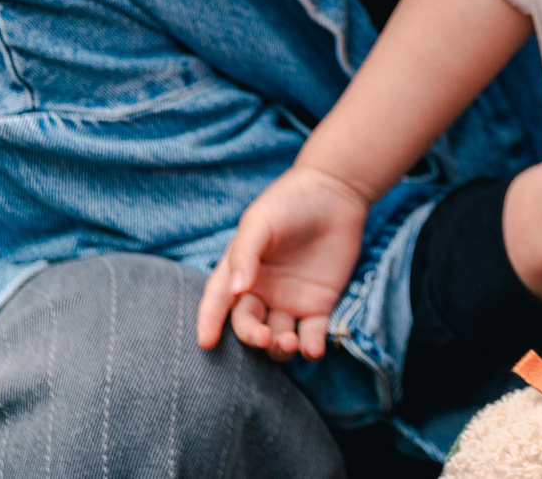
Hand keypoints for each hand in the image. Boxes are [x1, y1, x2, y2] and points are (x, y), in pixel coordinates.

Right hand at [194, 165, 368, 360]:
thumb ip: (245, 254)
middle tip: (262, 337)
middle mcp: (261, 292)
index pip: (218, 302)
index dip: (209, 322)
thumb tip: (235, 290)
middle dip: (251, 336)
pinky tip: (312, 350)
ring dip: (279, 348)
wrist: (335, 192)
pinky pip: (311, 334)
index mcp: (239, 272)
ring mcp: (290, 301)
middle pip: (249, 324)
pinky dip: (310, 347)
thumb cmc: (289, 203)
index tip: (206, 342)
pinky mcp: (319, 305)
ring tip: (288, 342)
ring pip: (277, 337)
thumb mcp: (260, 222)